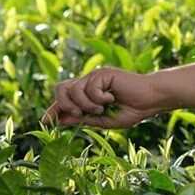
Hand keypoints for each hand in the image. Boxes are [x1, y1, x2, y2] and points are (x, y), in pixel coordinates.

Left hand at [42, 66, 160, 128]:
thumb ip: (83, 119)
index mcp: (86, 94)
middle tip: (80, 114)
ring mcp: (94, 76)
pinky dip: (99, 98)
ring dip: (86, 105)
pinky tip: (112, 98)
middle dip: (65, 105)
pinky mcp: (103, 72)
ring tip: (103, 108)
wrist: (150, 101)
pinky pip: (89, 88)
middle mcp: (87, 83)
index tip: (44, 122)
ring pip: (73, 90)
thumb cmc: (131, 111)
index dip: (53, 109)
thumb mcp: (103, 121)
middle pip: (60, 89)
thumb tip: (61, 121)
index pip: (63, 99)